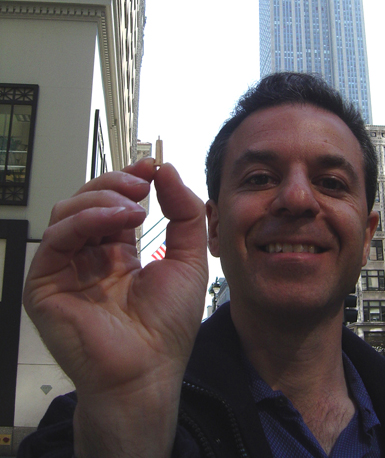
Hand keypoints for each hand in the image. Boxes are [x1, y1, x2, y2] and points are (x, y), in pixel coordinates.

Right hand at [24, 158, 207, 457]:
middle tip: (142, 183)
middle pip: (87, 201)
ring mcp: (65, 269)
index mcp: (116, 252)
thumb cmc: (167, 326)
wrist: (148, 370)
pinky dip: (86, 219)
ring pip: (68, 212)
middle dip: (115, 183)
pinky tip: (117, 219)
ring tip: (135, 209)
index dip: (128, 180)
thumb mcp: (188, 259)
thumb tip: (166, 171)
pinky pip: (57, 238)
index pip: (112, 204)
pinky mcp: (44, 284)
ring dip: (103, 199)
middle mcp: (88, 257)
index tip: (151, 166)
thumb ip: (184, 213)